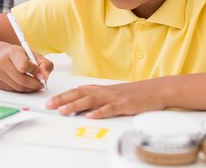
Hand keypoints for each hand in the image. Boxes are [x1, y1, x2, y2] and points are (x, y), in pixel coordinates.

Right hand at [0, 45, 52, 92]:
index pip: (24, 65)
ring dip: (30, 89)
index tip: (41, 74)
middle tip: (41, 84)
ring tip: (35, 84)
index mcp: (12, 51)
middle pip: (21, 80)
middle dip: (35, 84)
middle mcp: (2, 61)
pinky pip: (14, 91)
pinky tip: (25, 85)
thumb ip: (44, 64)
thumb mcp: (34, 55)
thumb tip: (45, 76)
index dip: (35, 72)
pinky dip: (23, 90)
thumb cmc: (21, 56)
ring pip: (18, 87)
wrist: (3, 56)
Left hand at [45, 78, 165, 117]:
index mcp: (101, 90)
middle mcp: (105, 92)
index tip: (50, 100)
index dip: (63, 96)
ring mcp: (114, 98)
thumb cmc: (135, 93)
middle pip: (80, 95)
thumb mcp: (113, 92)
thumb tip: (81, 94)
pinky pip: (110, 109)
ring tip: (63, 111)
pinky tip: (90, 116)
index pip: (77, 92)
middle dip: (63, 100)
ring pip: (91, 101)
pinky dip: (99, 112)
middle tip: (50, 105)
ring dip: (76, 106)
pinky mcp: (124, 105)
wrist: (156, 90)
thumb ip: (98, 94)